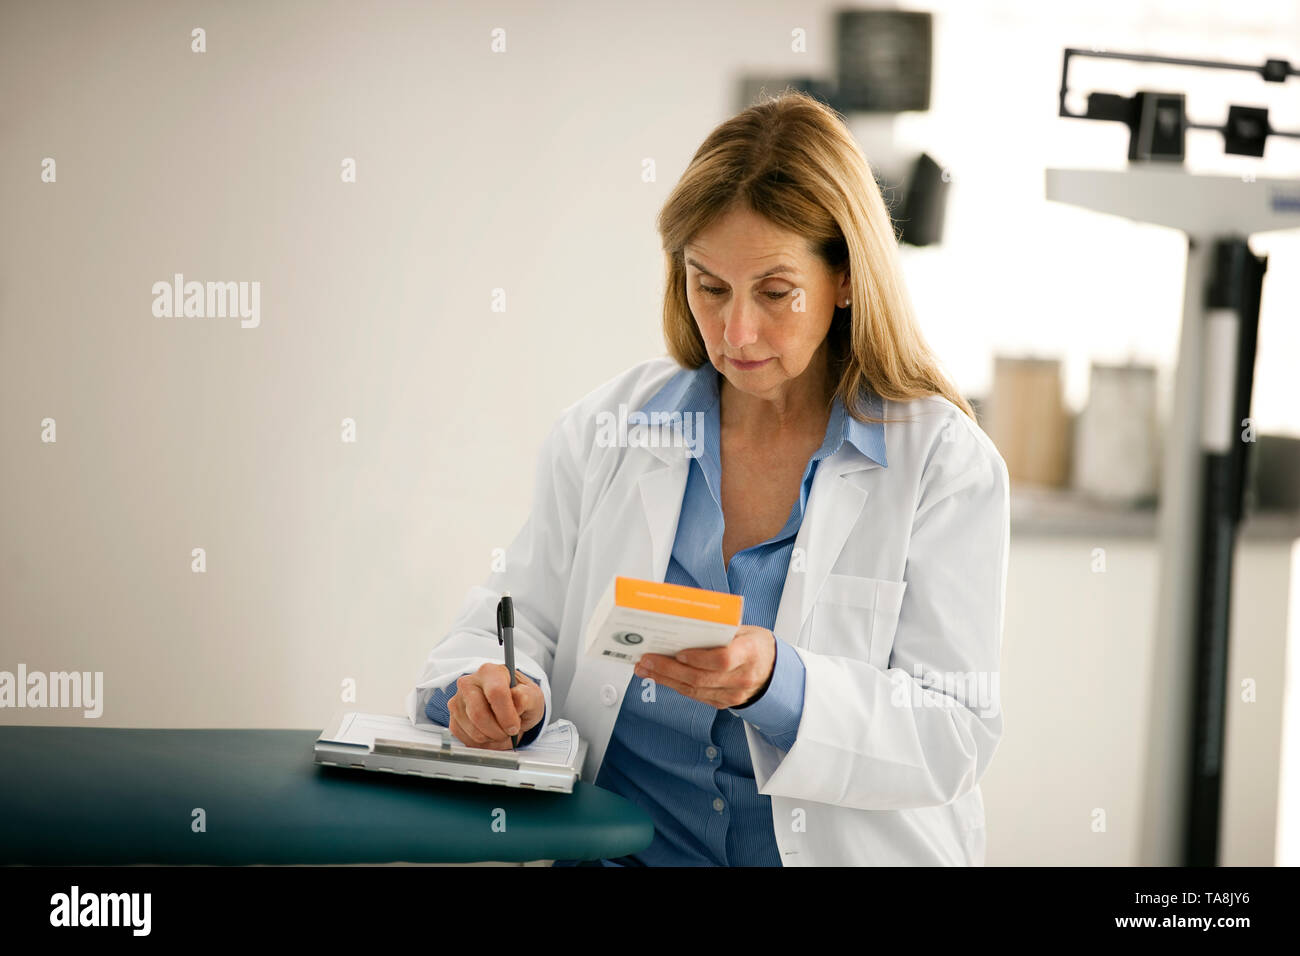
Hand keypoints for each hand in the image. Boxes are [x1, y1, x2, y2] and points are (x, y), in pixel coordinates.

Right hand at [448, 664, 543, 749]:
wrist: (509, 707)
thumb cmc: (520, 699)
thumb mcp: (532, 696)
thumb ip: (527, 696)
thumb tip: (518, 698)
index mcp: (490, 672)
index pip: (495, 692)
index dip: (507, 714)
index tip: (514, 726)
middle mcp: (469, 683)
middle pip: (479, 714)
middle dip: (498, 731)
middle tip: (509, 732)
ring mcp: (458, 700)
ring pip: (473, 730)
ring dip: (492, 738)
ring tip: (501, 731)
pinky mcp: (453, 718)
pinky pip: (466, 739)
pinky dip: (482, 743)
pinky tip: (491, 734)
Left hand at [633, 625, 775, 708]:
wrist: (773, 670)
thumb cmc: (757, 645)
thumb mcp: (745, 629)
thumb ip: (720, 629)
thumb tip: (686, 622)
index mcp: (749, 653)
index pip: (722, 659)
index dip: (698, 658)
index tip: (678, 652)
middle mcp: (741, 677)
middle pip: (701, 677)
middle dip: (669, 669)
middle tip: (647, 659)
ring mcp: (732, 694)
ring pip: (694, 690)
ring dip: (665, 679)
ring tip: (645, 668)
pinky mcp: (723, 702)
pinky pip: (695, 696)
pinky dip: (675, 686)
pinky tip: (660, 677)